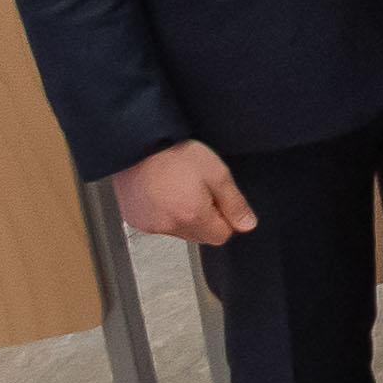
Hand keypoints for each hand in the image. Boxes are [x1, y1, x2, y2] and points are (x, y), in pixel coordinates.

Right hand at [107, 141, 250, 248]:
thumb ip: (234, 203)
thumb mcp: (216, 172)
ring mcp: (149, 225)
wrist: (136, 146)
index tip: (218, 199)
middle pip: (200, 236)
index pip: (221, 236)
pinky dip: (164, 214)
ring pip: (180, 231)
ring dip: (185, 217)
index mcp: (192, 215)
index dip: (225, 218)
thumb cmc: (173, 154)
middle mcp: (168, 226)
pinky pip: (159, 225)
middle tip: (198, 190)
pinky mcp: (135, 221)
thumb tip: (247, 225)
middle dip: (206, 218)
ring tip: (178, 189)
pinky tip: (163, 193)